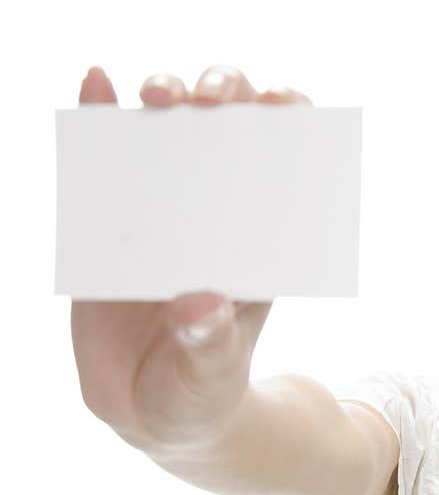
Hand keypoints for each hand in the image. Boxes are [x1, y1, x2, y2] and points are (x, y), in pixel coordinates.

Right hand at [71, 65, 311, 452]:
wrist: (152, 410)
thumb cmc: (201, 390)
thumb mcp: (210, 376)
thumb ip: (208, 347)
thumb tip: (199, 306)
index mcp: (257, 244)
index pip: (284, 167)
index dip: (289, 124)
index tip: (281, 104)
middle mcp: (215, 217)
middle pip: (228, 133)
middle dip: (225, 97)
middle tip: (212, 100)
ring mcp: (162, 215)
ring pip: (169, 135)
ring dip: (166, 98)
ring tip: (159, 95)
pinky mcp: (110, 224)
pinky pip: (105, 163)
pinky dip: (99, 119)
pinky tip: (94, 84)